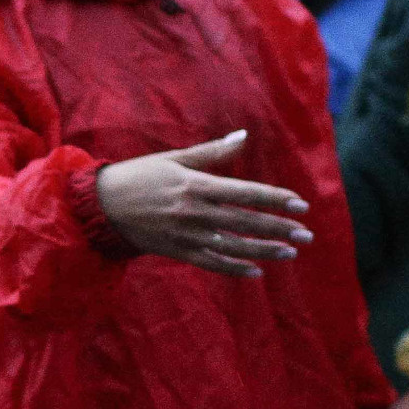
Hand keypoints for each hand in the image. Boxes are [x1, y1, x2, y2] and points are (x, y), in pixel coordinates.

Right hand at [94, 131, 311, 275]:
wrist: (100, 207)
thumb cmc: (139, 176)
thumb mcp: (174, 159)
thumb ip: (212, 152)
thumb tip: (244, 136)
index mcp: (196, 185)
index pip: (246, 193)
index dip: (276, 199)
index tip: (301, 205)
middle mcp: (195, 212)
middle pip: (247, 222)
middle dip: (280, 228)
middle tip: (307, 234)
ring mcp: (187, 235)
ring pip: (234, 246)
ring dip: (265, 250)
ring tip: (290, 252)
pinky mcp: (178, 252)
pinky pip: (212, 264)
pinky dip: (235, 269)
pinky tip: (256, 272)